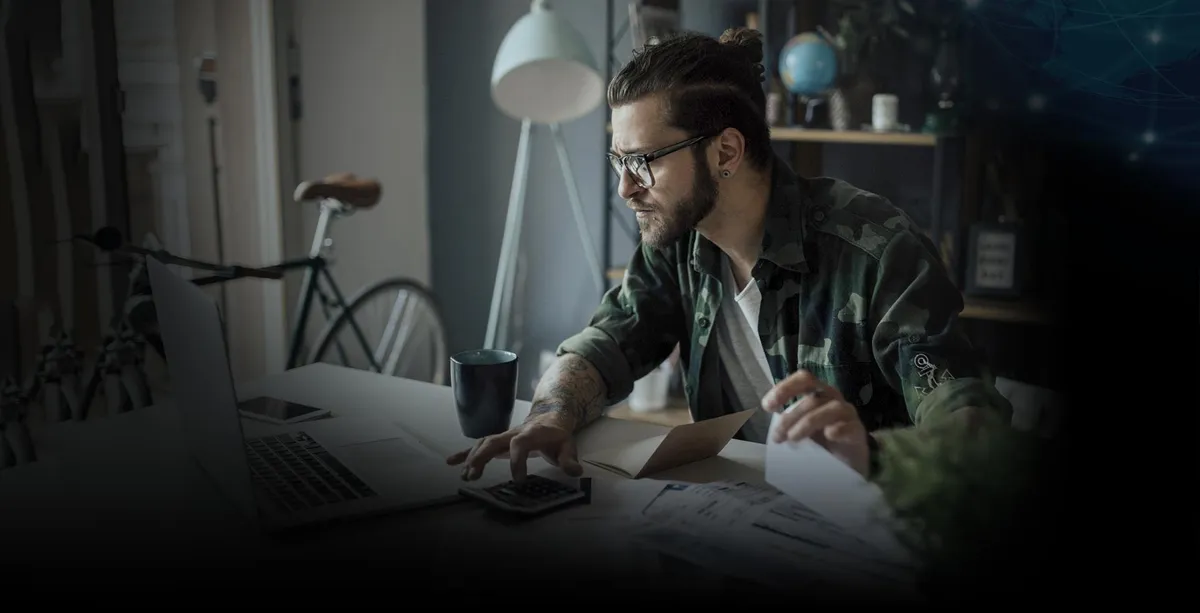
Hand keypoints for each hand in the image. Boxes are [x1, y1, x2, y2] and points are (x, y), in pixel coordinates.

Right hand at [446, 416, 582, 481]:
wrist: (550, 418)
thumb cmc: (557, 435)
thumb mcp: (568, 445)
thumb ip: (570, 459)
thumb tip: (575, 471)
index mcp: (531, 433)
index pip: (520, 444)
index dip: (517, 461)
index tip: (519, 480)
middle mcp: (513, 433)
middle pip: (493, 441)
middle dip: (482, 457)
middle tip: (474, 475)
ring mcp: (503, 436)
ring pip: (483, 443)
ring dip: (472, 458)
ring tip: (465, 475)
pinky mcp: (497, 442)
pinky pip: (478, 445)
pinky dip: (464, 453)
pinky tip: (450, 462)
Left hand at [761, 370, 869, 477]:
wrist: (848, 460)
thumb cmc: (821, 439)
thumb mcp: (801, 428)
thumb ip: (789, 422)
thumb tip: (772, 429)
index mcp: (818, 393)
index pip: (804, 379)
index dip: (785, 388)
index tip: (768, 406)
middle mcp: (833, 398)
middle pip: (812, 399)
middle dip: (790, 417)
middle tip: (778, 437)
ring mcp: (847, 414)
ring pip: (830, 409)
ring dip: (808, 423)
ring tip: (794, 439)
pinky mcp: (858, 431)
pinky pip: (849, 426)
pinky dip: (838, 429)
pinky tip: (829, 435)